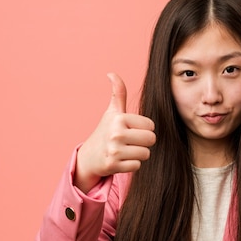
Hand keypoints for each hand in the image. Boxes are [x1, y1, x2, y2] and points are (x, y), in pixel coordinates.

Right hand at [74, 73, 155, 192]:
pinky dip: (131, 165)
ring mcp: (114, 150)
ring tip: (125, 151)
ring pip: (145, 154)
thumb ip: (118, 93)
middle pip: (151, 140)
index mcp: (119, 118)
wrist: (89, 156)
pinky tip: (121, 160)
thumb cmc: (106, 131)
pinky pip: (137, 166)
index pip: (151, 126)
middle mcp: (116, 133)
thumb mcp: (112, 112)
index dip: (144, 129)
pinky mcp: (113, 165)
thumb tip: (111, 73)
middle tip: (130, 142)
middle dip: (143, 143)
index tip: (131, 130)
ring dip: (138, 154)